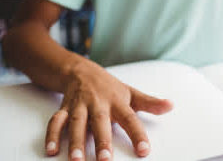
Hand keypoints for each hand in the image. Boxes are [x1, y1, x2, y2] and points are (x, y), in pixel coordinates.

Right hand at [45, 58, 173, 160]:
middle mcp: (98, 104)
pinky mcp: (64, 108)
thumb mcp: (131, 92)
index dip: (137, 135)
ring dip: (75, 142)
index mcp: (117, 102)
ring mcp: (80, 106)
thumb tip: (170, 106)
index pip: (130, 119)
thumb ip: (150, 103)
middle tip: (105, 160)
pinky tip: (51, 151)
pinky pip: (56, 121)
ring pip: (76, 123)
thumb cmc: (109, 86)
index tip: (144, 151)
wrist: (80, 70)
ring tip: (77, 160)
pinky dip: (51, 135)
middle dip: (102, 141)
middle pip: (100, 123)